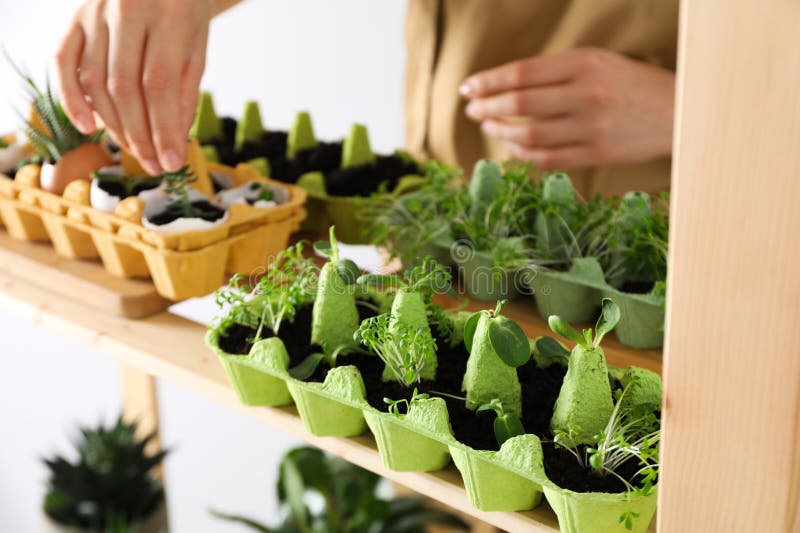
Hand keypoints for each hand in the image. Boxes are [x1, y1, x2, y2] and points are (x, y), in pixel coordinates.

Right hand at [55, 0, 213, 174]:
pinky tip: (88, 127)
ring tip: (135, 152)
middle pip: (124, 87)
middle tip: (154, 165)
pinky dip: (71, 98)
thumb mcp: (197, 49)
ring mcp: (95, 12)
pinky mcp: (75, 17)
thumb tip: (173, 145)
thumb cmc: (184, 14)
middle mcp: (126, 10)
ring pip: (95, 81)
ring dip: (113, 125)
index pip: (160, 84)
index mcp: (168, 15)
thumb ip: (185, 94)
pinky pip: (63, 62)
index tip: (171, 162)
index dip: (163, 128)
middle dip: (139, 135)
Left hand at [460, 48, 674, 169]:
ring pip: (529, 135)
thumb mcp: (598, 62)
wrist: (680, 112)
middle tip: (472, 110)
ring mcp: (592, 127)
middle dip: (487, 107)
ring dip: (501, 132)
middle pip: (519, 104)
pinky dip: (523, 154)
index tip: (468, 88)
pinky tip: (512, 147)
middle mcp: (586, 94)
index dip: (488, 82)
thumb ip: (556, 71)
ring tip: (488, 126)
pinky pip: (547, 158)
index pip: (522, 73)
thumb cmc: (631, 84)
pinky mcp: (597, 153)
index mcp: (584, 63)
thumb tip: (505, 86)